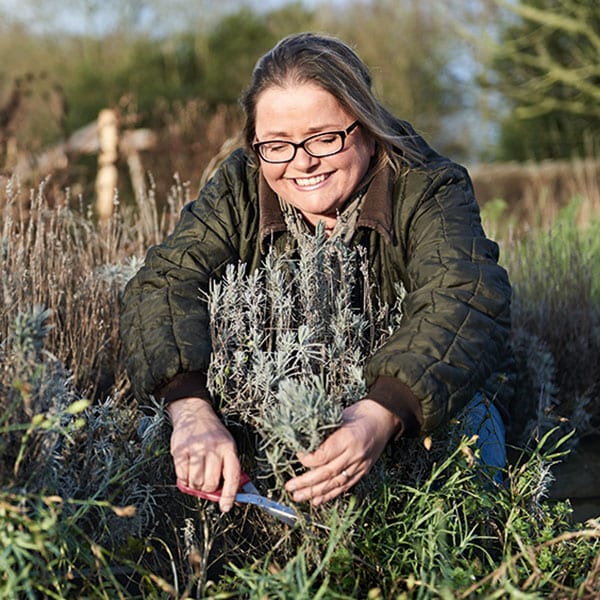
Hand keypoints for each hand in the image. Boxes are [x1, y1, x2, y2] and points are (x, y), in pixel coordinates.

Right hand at [167, 397, 240, 511]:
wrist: (194, 413)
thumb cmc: (213, 435)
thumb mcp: (226, 446)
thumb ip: (229, 469)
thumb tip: (234, 498)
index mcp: (229, 448)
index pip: (233, 476)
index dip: (230, 495)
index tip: (226, 507)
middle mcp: (213, 448)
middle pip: (211, 482)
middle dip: (208, 489)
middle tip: (205, 483)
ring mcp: (196, 448)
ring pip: (196, 482)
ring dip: (195, 485)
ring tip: (196, 476)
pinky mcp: (180, 450)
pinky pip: (181, 476)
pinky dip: (183, 479)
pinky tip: (186, 471)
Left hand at [284, 399, 400, 505]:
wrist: (384, 418)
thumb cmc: (360, 414)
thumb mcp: (340, 417)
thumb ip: (324, 432)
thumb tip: (303, 444)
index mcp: (348, 438)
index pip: (324, 455)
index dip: (308, 459)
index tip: (297, 456)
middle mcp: (354, 455)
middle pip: (327, 472)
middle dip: (306, 482)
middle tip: (290, 487)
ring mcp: (360, 465)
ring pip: (335, 483)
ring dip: (315, 492)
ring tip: (298, 497)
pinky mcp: (363, 471)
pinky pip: (345, 486)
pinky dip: (330, 495)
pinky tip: (317, 500)